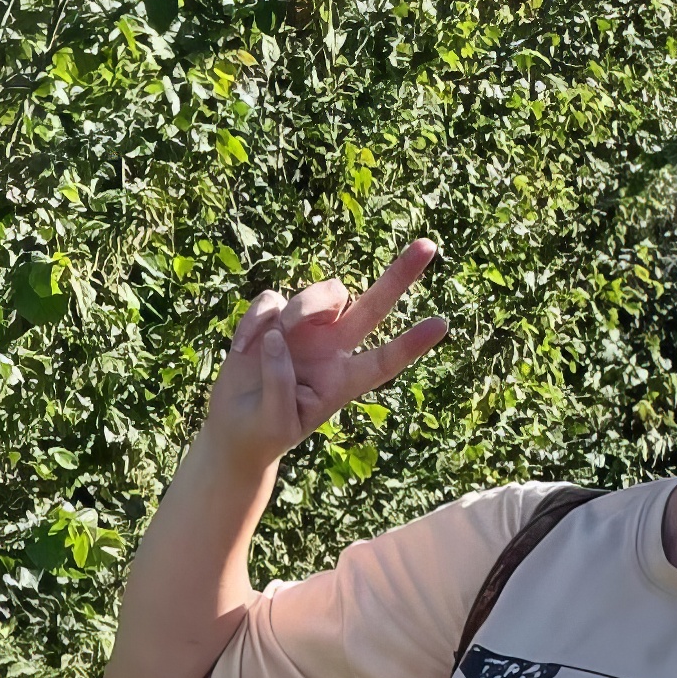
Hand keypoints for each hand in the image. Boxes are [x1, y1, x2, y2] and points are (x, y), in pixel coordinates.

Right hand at [196, 240, 450, 474]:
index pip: (383, 361)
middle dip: (399, 276)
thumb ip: (280, 385)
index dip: (410, 344)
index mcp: (343, 380)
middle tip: (429, 246)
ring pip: (324, 294)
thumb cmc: (264, 432)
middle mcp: (332, 348)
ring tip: (273, 338)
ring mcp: (305, 328)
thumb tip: (279, 335)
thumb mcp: (276, 423)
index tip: (441, 325)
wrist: (235, 428)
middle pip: (373, 306)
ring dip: (302, 308)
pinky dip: (254, 321)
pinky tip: (242, 350)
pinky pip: (271, 300)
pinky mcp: (274, 316)